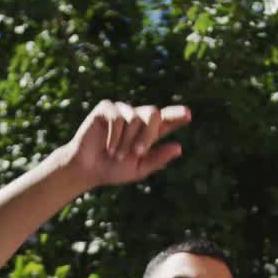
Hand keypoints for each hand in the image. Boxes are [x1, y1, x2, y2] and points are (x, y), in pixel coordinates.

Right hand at [63, 100, 190, 188]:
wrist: (88, 169)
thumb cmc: (114, 169)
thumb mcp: (139, 169)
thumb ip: (158, 159)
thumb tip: (179, 147)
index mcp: (149, 132)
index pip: (167, 120)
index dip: (177, 115)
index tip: (188, 115)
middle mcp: (138, 118)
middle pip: (153, 113)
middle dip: (147, 134)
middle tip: (138, 152)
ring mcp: (122, 111)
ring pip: (134, 118)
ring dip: (126, 140)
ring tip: (117, 154)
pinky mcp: (106, 108)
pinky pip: (116, 118)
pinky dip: (114, 136)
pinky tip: (108, 147)